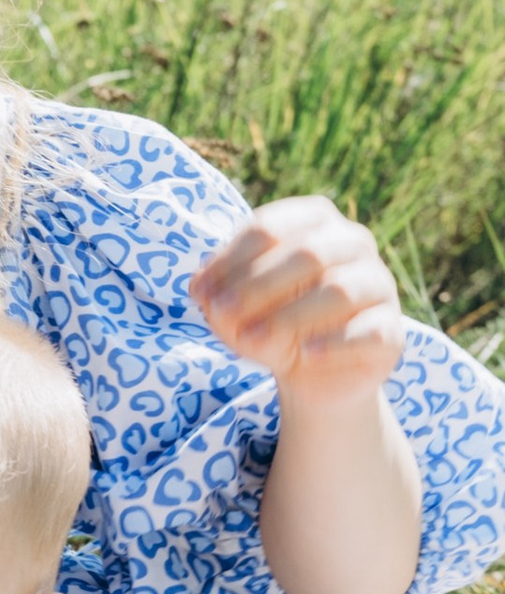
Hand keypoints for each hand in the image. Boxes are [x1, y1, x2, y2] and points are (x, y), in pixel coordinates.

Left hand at [191, 198, 404, 406]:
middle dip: (257, 286)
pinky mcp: (392, 329)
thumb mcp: (236, 308)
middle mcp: (353, 242)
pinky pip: (368, 331)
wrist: (311, 374)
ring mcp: (379, 284)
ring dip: (289, 317)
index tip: (200, 293)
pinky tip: (304, 355)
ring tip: (252, 341)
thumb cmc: (270, 322)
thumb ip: (219, 294)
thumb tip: (203, 291)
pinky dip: (333, 343)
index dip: (230, 259)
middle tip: (223, 314)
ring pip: (338, 291)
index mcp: (313, 220)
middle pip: (306, 254)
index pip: (269, 228)